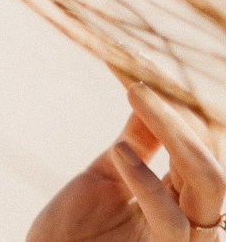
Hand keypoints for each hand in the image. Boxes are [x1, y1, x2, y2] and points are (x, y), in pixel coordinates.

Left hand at [28, 82, 223, 241]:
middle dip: (180, 110)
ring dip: (175, 132)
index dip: (171, 101)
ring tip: (136, 95)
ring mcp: (185, 241)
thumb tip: (149, 95)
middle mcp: (195, 218)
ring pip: (208, 181)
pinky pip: (172, 221)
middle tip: (138, 75)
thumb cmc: (72, 234)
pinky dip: (147, 182)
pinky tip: (119, 154)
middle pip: (209, 155)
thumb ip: (137, 144)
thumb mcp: (105, 177)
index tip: (132, 59)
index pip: (195, 142)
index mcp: (184, 197)